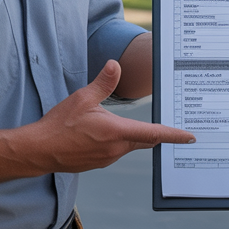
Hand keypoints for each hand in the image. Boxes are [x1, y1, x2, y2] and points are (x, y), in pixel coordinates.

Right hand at [30, 60, 195, 171]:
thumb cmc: (59, 124)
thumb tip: (115, 65)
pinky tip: (110, 135)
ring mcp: (107, 159)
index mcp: (116, 132)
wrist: (38, 150)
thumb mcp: (82, 98)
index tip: (189, 137)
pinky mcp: (98, 163)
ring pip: (130, 146)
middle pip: (145, 141)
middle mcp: (116, 149)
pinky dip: (121, 143)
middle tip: (173, 130)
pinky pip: (117, 152)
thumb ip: (103, 82)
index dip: (174, 135)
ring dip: (136, 137)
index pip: (153, 133)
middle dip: (158, 135)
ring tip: (139, 128)